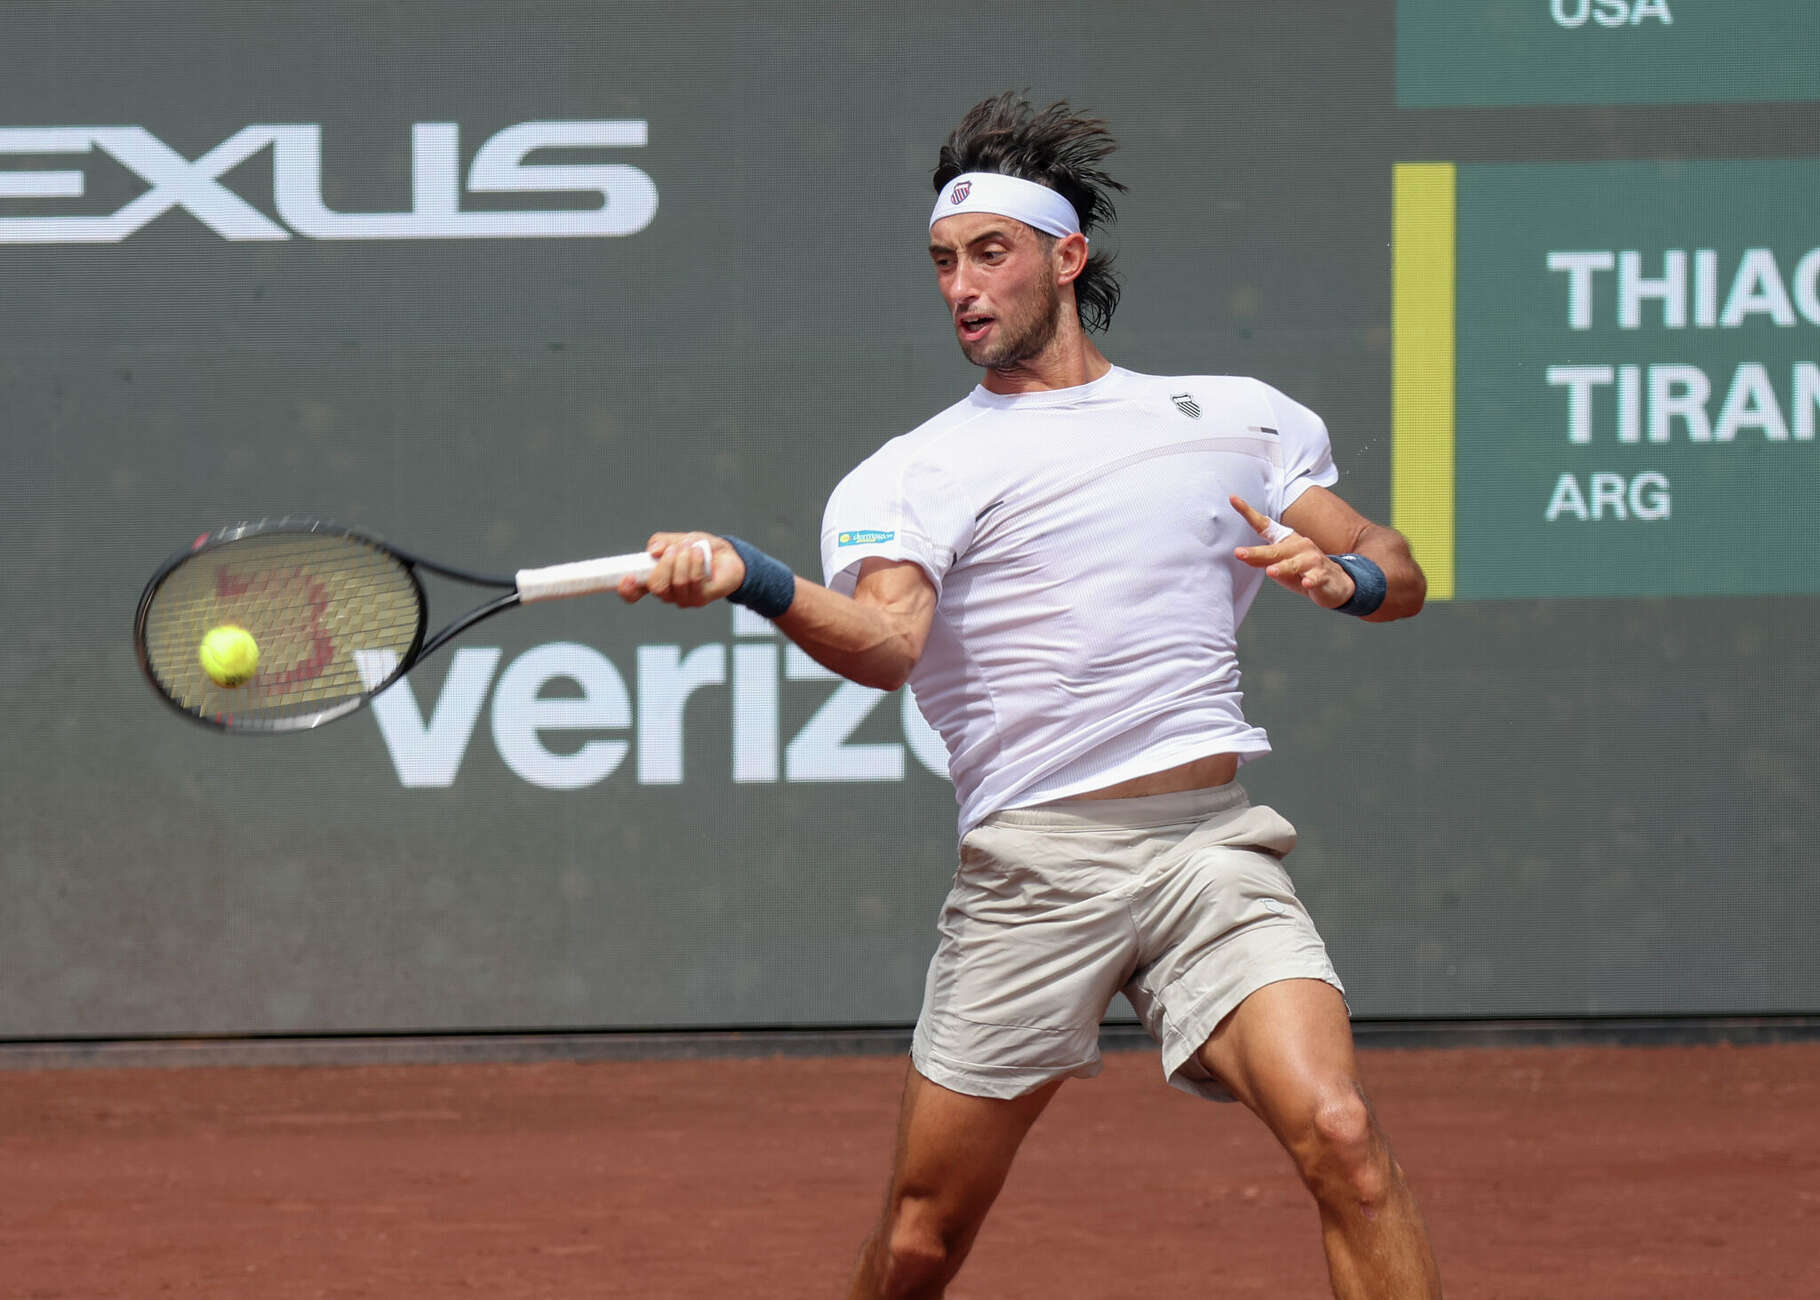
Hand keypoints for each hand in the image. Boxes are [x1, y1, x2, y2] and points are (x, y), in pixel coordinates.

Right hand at [618, 532, 746, 606]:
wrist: (726, 555)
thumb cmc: (699, 549)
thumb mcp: (677, 539)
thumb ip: (661, 542)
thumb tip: (653, 551)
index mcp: (655, 579)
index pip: (634, 593)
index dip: (627, 590)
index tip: (629, 578)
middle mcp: (667, 593)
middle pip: (657, 587)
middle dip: (665, 565)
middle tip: (674, 550)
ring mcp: (684, 599)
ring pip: (677, 583)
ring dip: (684, 560)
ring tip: (691, 548)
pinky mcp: (701, 599)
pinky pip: (694, 581)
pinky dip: (696, 562)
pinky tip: (700, 552)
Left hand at [1230, 495, 1356, 609]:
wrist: (1335, 582)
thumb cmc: (1304, 570)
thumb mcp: (1280, 564)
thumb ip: (1263, 560)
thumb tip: (1241, 554)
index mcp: (1286, 541)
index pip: (1264, 525)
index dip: (1248, 512)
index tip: (1233, 499)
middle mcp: (1299, 546)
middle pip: (1275, 550)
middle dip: (1256, 552)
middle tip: (1239, 553)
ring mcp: (1313, 560)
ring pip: (1294, 564)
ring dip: (1283, 567)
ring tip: (1271, 571)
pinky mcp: (1323, 575)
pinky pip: (1316, 577)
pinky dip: (1311, 580)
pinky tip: (1307, 583)